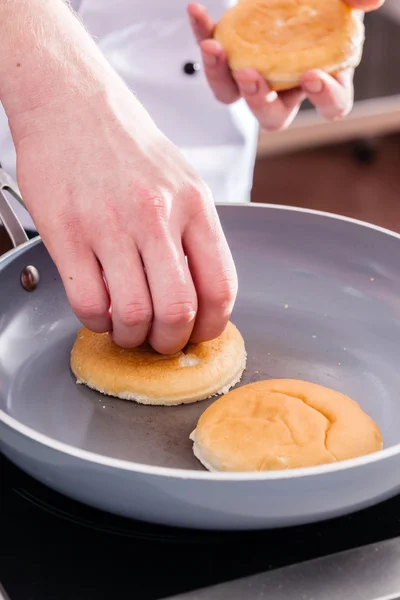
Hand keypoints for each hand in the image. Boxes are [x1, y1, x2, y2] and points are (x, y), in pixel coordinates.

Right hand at [2, 2, 236, 354]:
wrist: (72, 103)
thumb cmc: (128, 146)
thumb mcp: (182, 180)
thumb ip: (195, 236)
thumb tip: (201, 294)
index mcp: (194, 204)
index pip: (220, 287)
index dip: (210, 326)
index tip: (197, 334)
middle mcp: (156, 215)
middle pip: (177, 310)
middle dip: (169, 341)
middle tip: (159, 341)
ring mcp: (109, 224)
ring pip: (133, 314)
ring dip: (131, 336)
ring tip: (127, 328)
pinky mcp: (67, 232)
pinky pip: (88, 302)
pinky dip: (96, 321)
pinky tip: (99, 311)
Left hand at [188, 1, 384, 129]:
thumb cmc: (317, 1)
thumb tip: (370, 2)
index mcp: (322, 77)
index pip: (331, 106)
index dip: (325, 98)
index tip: (312, 74)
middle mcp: (285, 85)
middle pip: (272, 116)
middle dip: (259, 100)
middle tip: (249, 75)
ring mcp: (254, 74)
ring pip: (232, 95)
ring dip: (220, 77)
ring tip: (214, 48)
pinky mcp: (227, 55)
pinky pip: (212, 54)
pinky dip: (202, 33)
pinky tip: (197, 12)